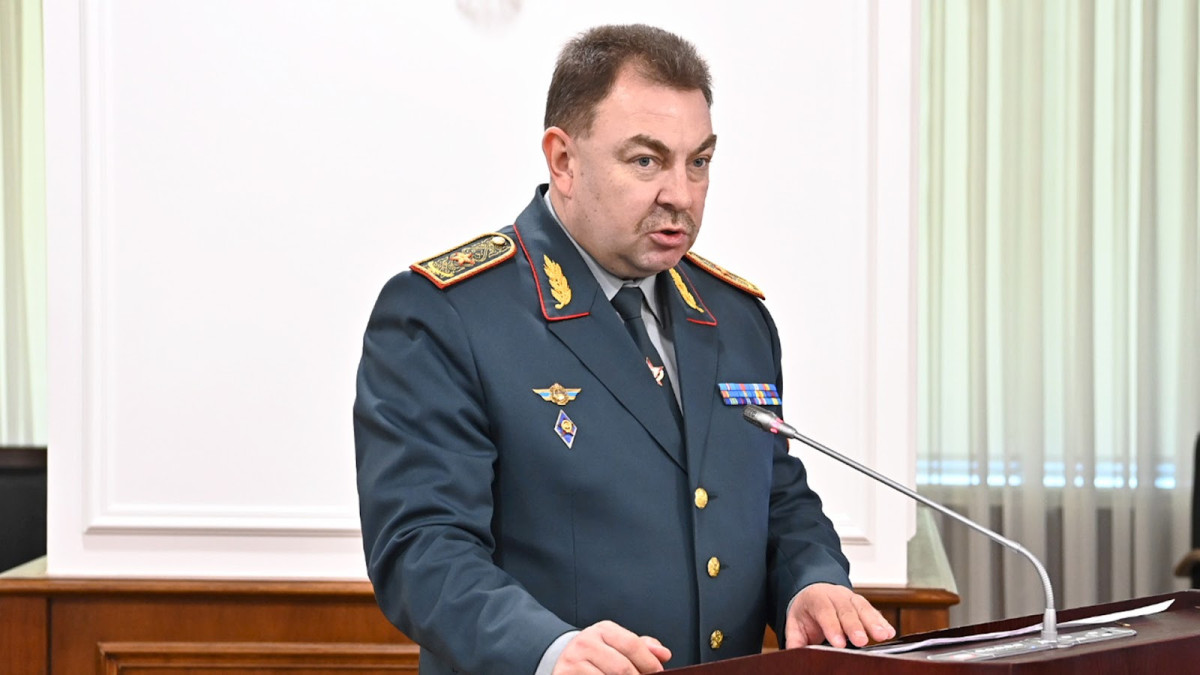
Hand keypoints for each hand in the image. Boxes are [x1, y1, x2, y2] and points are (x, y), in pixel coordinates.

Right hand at [552, 620, 671, 674]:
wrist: (561, 661)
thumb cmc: (597, 656)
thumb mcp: (617, 645)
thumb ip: (642, 648)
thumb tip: (664, 654)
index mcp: (603, 630)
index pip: (631, 644)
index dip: (649, 663)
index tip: (658, 674)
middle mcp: (585, 641)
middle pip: (622, 667)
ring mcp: (573, 660)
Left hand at [784, 582, 895, 648]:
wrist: (814, 593)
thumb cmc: (807, 611)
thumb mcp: (795, 623)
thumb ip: (795, 640)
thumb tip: (793, 654)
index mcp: (816, 599)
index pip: (825, 612)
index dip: (833, 627)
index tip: (839, 643)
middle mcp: (835, 596)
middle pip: (846, 610)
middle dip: (855, 626)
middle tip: (861, 641)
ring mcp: (850, 598)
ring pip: (862, 608)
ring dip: (873, 623)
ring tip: (882, 636)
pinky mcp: (862, 603)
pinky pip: (873, 611)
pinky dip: (882, 621)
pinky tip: (889, 632)